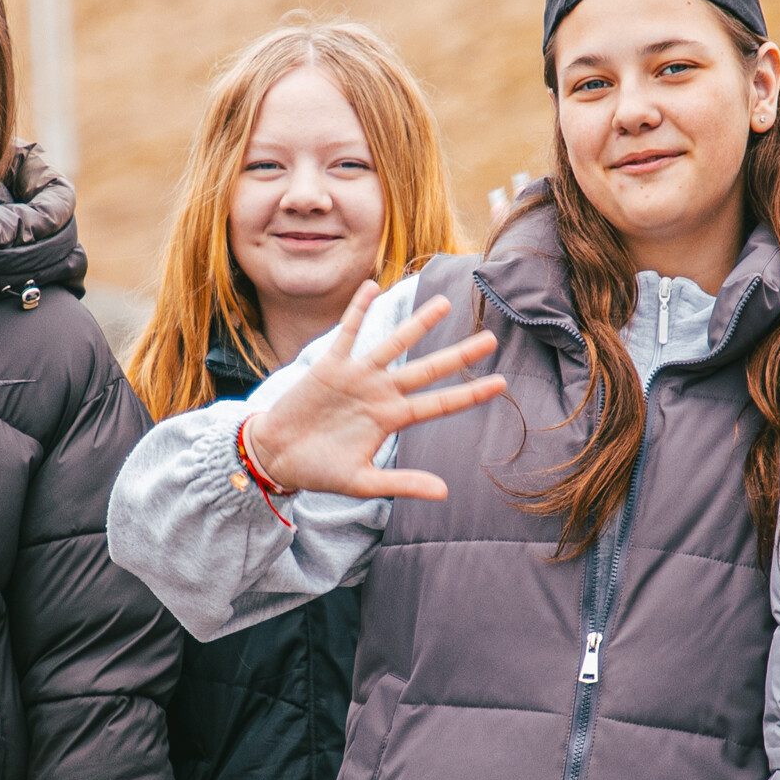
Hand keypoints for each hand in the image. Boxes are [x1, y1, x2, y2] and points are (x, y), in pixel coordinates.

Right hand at [237, 282, 507, 502]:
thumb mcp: (362, 483)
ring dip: (419, 324)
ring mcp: (357, 377)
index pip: (439, 404)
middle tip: (492, 338)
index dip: (469, 394)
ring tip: (444, 303)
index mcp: (392, 419)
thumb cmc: (320, 470)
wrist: (277, 457)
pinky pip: (347, 333)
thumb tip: (445, 493)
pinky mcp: (329, 367)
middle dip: (458, 356)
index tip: (501, 384)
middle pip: (427, 369)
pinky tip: (371, 286)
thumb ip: (402, 484)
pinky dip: (357, 311)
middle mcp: (381, 393)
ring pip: (394, 344)